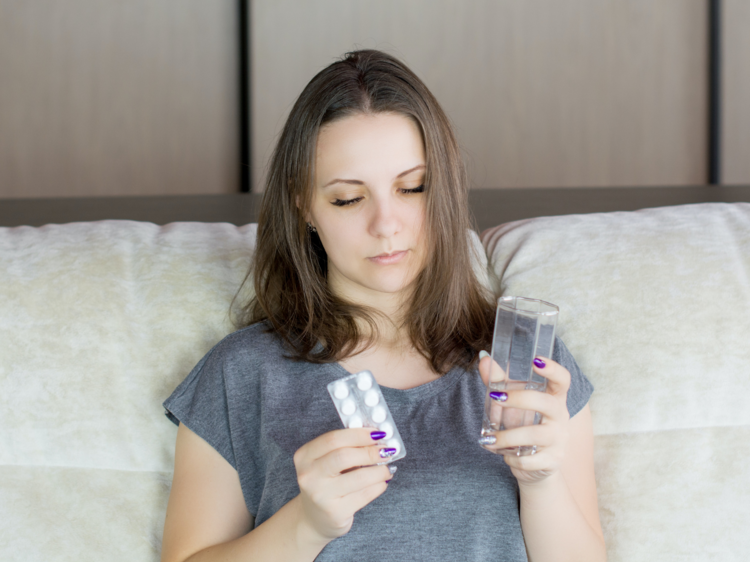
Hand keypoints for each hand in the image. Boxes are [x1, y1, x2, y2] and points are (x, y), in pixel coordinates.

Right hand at [293, 428, 394, 540]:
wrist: (314, 518)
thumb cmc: (326, 483)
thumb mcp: (325, 462)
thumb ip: (345, 447)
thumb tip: (377, 437)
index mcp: (304, 456)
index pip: (333, 439)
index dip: (359, 434)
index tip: (377, 433)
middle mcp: (309, 476)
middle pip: (344, 456)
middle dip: (370, 451)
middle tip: (386, 450)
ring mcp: (321, 496)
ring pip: (359, 477)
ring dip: (380, 470)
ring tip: (388, 467)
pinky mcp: (336, 513)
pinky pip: (365, 494)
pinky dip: (379, 485)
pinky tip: (382, 482)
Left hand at [478, 353, 570, 485]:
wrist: (537, 465)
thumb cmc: (525, 425)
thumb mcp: (513, 403)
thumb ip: (500, 381)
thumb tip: (484, 358)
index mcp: (554, 398)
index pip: (562, 380)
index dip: (553, 369)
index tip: (536, 360)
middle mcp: (560, 417)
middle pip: (547, 403)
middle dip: (519, 399)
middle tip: (496, 397)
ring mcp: (559, 439)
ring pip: (534, 435)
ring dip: (506, 437)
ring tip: (489, 440)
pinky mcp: (553, 460)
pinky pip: (529, 460)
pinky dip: (511, 458)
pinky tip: (504, 455)